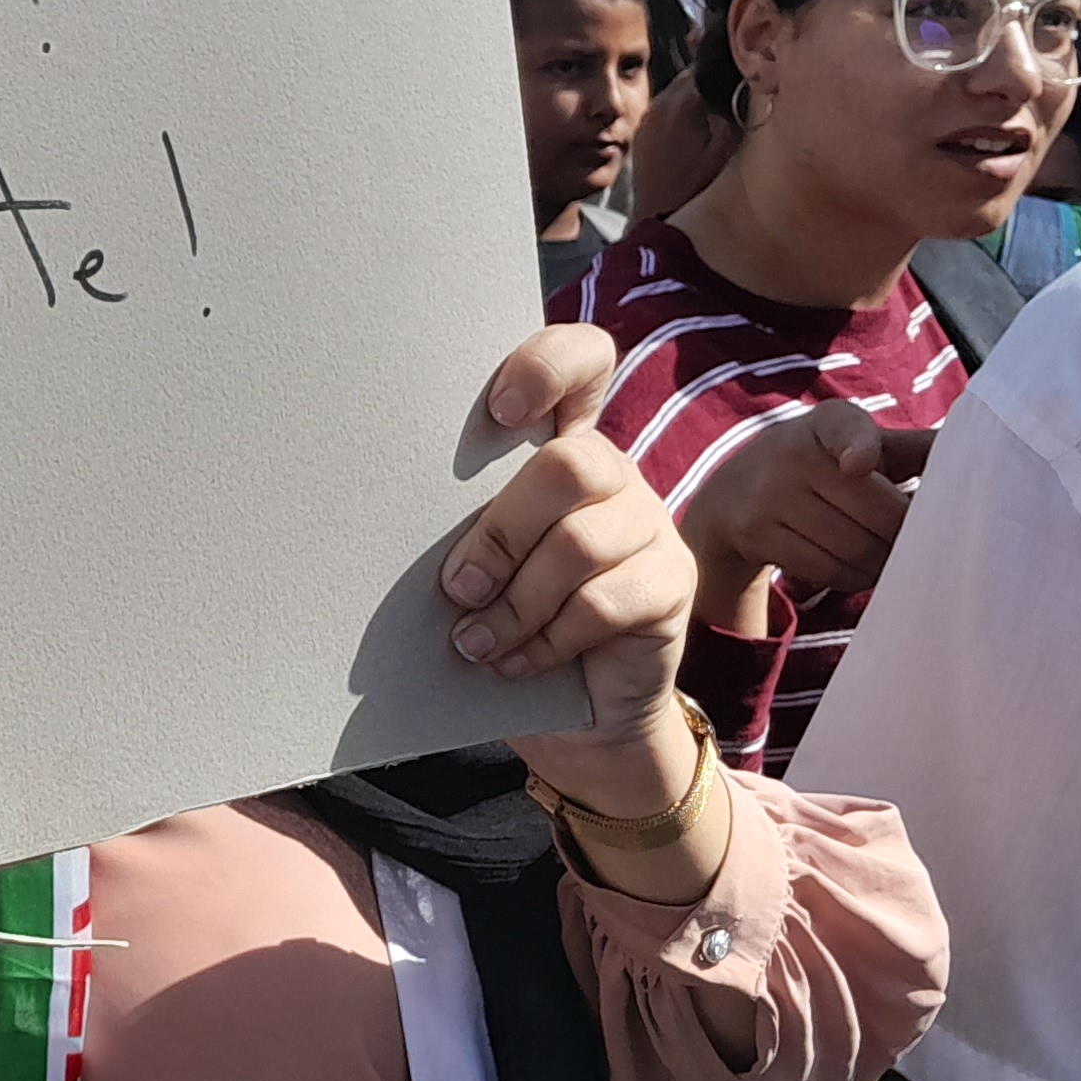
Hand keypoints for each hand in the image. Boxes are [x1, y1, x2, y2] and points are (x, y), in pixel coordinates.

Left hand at [444, 329, 696, 767]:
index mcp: (559, 446)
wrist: (572, 718)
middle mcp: (613, 474)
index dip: (547, 365)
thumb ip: (462, 528)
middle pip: (571, 463)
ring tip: (475, 642)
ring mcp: (650, 525)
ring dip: (514, 603)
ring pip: (580, 542)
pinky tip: (515, 662)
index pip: (581, 361)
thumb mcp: (476, 568)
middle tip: (458, 587)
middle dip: (501, 532)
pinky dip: (546, 639)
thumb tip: (408, 529)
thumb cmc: (505, 625)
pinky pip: (604, 602)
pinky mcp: (672, 584)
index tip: (500, 410)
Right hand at [674, 403, 931, 632]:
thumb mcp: (856, 443)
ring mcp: (770, 495)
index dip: (857, 447)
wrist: (732, 495)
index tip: (857, 465)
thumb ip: (912, 448)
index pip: (846, 429)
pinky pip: (826, 569)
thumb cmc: (820, 465)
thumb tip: (987, 449)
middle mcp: (793, 452)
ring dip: (884, 563)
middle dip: (907, 536)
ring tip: (892, 558)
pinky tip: (861, 569)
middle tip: (925, 545)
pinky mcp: (758, 533)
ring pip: (854, 548)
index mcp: (829, 422)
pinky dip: (855, 578)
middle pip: (877, 514)